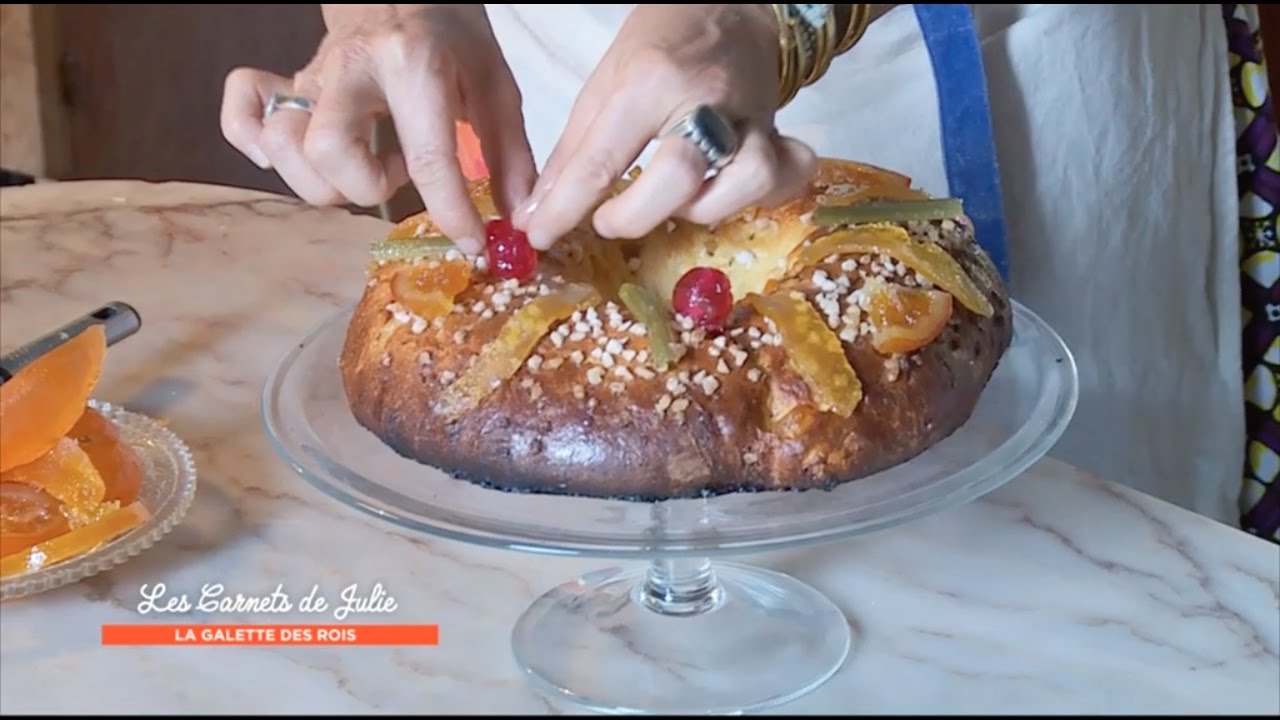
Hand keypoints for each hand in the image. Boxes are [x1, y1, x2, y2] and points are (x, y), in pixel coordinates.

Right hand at [219, 4, 535, 252]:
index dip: (452, 215)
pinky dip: (259, 147)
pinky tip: (299, 159)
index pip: (427, 159)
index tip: (473, 243)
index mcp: (414, 65)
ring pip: (283, 145)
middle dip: (364, 188)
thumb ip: (509, 155)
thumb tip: (521, 220)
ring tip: (362, 165)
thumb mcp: (494, 84)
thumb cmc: (450, 34)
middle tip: (395, 177)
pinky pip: (243, 117)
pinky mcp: (287, 82)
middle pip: (327, 152)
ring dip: (320, 179)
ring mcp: (311, 76)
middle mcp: (351, 68)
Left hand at [513, 4, 816, 249]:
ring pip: (745, 181)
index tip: (539, 236)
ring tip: (673, 203)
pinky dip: (767, 195)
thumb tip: (540, 210)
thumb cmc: (661, 41)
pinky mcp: (779, 130)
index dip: (565, 209)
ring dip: (703, 209)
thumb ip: (575, 149)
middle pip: (679, 178)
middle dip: (632, 216)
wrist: (731, 4)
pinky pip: (789, 172)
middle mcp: (705, 99)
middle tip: (607, 219)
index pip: (602, 160)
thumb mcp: (606, 80)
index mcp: (650, 80)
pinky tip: (733, 194)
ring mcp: (751, 116)